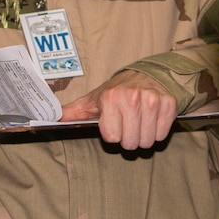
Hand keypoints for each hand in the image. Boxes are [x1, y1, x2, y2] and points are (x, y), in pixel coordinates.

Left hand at [61, 69, 178, 148]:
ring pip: (146, 141)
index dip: (112, 134)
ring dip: (142, 137)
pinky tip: (151, 120)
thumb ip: (71, 113)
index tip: (113, 123)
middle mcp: (132, 98)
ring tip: (139, 123)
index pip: (112, 138)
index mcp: (111, 98)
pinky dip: (157, 132)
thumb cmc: (115, 92)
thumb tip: (49, 120)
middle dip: (128, 138)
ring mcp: (153, 100)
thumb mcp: (92, 101)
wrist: (145, 75)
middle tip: (127, 125)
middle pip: (130, 143)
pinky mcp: (169, 104)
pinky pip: (162, 134)